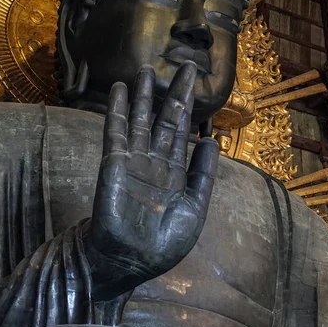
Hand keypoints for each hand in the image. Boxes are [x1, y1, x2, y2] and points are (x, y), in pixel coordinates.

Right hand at [85, 61, 218, 299]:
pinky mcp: (113, 162)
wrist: (130, 261)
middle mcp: (155, 159)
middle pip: (165, 118)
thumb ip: (202, 175)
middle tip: (185, 65)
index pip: (183, 130)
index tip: (196, 82)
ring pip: (139, 119)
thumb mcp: (194, 209)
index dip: (189, 106)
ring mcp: (133, 159)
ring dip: (142, 95)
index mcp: (175, 170)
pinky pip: (116, 131)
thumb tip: (213, 141)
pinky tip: (119, 90)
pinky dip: (117, 110)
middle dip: (174, 93)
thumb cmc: (163, 243)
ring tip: (145, 70)